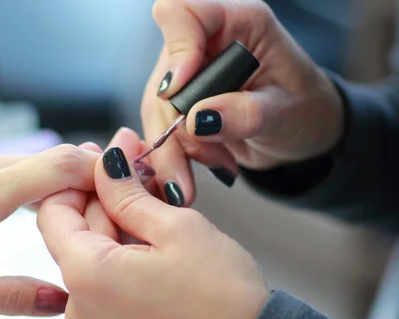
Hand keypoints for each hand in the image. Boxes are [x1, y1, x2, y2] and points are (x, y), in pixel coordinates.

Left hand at [0, 145, 102, 315]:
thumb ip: (11, 297)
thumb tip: (60, 299)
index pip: (60, 164)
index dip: (97, 174)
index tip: (119, 196)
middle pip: (51, 158)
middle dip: (84, 180)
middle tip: (105, 213)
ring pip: (28, 161)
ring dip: (56, 181)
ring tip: (72, 215)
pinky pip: (4, 165)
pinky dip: (29, 181)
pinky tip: (29, 206)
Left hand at [37, 142, 268, 318]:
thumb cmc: (221, 291)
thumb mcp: (174, 226)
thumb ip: (126, 191)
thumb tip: (106, 159)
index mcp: (87, 276)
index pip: (53, 212)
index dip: (77, 179)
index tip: (107, 159)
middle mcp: (79, 305)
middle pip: (73, 232)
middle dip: (103, 196)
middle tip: (138, 163)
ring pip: (90, 253)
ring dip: (115, 220)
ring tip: (152, 195)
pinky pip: (103, 278)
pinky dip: (121, 250)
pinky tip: (150, 231)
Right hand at [142, 0, 342, 201]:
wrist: (300, 131)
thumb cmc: (303, 108)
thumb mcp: (284, 113)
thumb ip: (245, 114)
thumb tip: (196, 120)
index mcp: (238, 22)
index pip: (182, 12)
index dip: (176, 51)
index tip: (179, 92)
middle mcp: (205, 42)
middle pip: (163, 76)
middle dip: (177, 126)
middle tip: (209, 156)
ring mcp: (187, 72)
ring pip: (155, 109)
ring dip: (177, 148)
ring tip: (219, 163)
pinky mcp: (179, 101)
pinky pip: (160, 128)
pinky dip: (177, 154)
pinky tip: (211, 161)